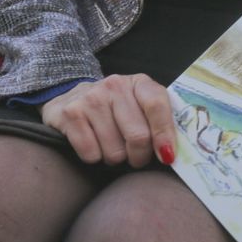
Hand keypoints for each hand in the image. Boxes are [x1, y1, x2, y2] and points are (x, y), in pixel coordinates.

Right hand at [41, 74, 176, 167]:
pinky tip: (92, 144)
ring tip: (110, 146)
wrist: (73, 99)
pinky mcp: (69, 114)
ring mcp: (90, 98)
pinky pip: (91, 154)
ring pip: (115, 151)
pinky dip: (94, 157)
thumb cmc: (116, 110)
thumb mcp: (140, 107)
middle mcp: (114, 85)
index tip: (167, 156)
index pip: (157, 105)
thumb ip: (161, 122)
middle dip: (139, 156)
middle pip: (138, 136)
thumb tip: (172, 153)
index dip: (164, 135)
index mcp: (138, 83)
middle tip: (135, 157)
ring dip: (115, 158)